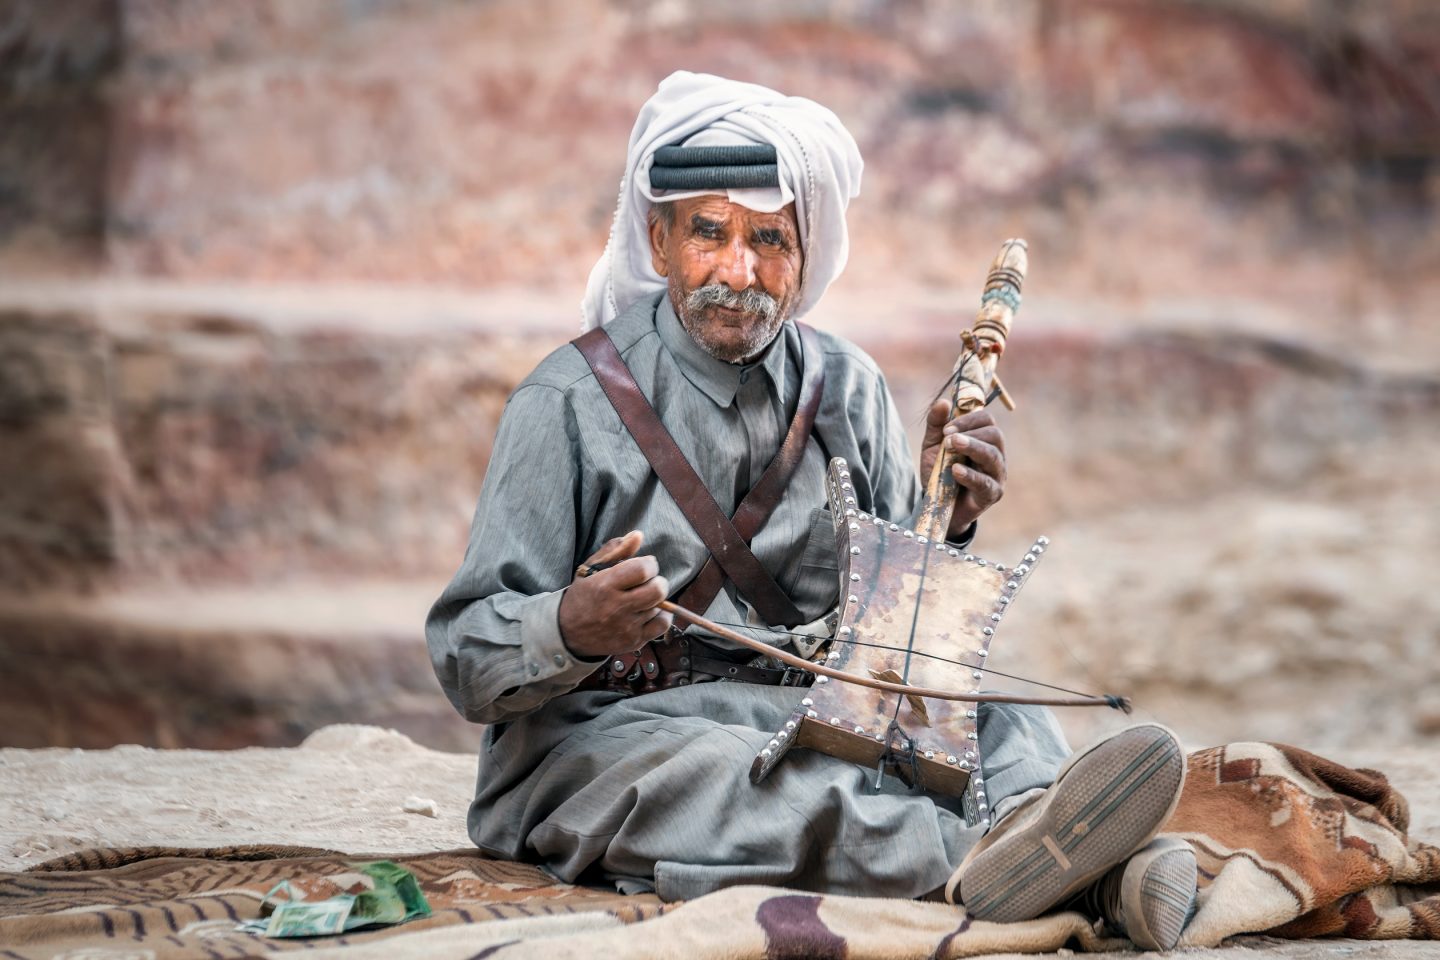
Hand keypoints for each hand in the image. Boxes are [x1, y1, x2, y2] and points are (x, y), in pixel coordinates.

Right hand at [558, 530, 672, 659]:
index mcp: (605, 585)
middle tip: (648, 582)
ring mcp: (626, 627)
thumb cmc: (583, 596)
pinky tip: (649, 612)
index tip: (644, 566)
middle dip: (658, 581)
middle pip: (658, 590)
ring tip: (641, 598)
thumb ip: (615, 550)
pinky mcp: (633, 641)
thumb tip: (638, 535)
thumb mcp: (592, 569)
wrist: (568, 633)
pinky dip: (661, 617)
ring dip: (655, 599)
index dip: (649, 564)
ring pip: (660, 606)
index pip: (643, 569)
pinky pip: (662, 626)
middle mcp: (617, 607)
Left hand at [920, 400, 1006, 537]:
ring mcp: (996, 475)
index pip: (986, 420)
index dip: (967, 419)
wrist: (936, 505)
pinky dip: (970, 475)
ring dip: (972, 447)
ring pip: (993, 455)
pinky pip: (986, 482)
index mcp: (983, 439)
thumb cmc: (940, 472)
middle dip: (970, 433)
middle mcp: (995, 454)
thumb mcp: (933, 446)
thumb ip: (936, 424)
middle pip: (994, 435)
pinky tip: (956, 471)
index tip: (946, 429)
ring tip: (952, 446)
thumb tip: (943, 402)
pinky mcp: (992, 494)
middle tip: (947, 439)